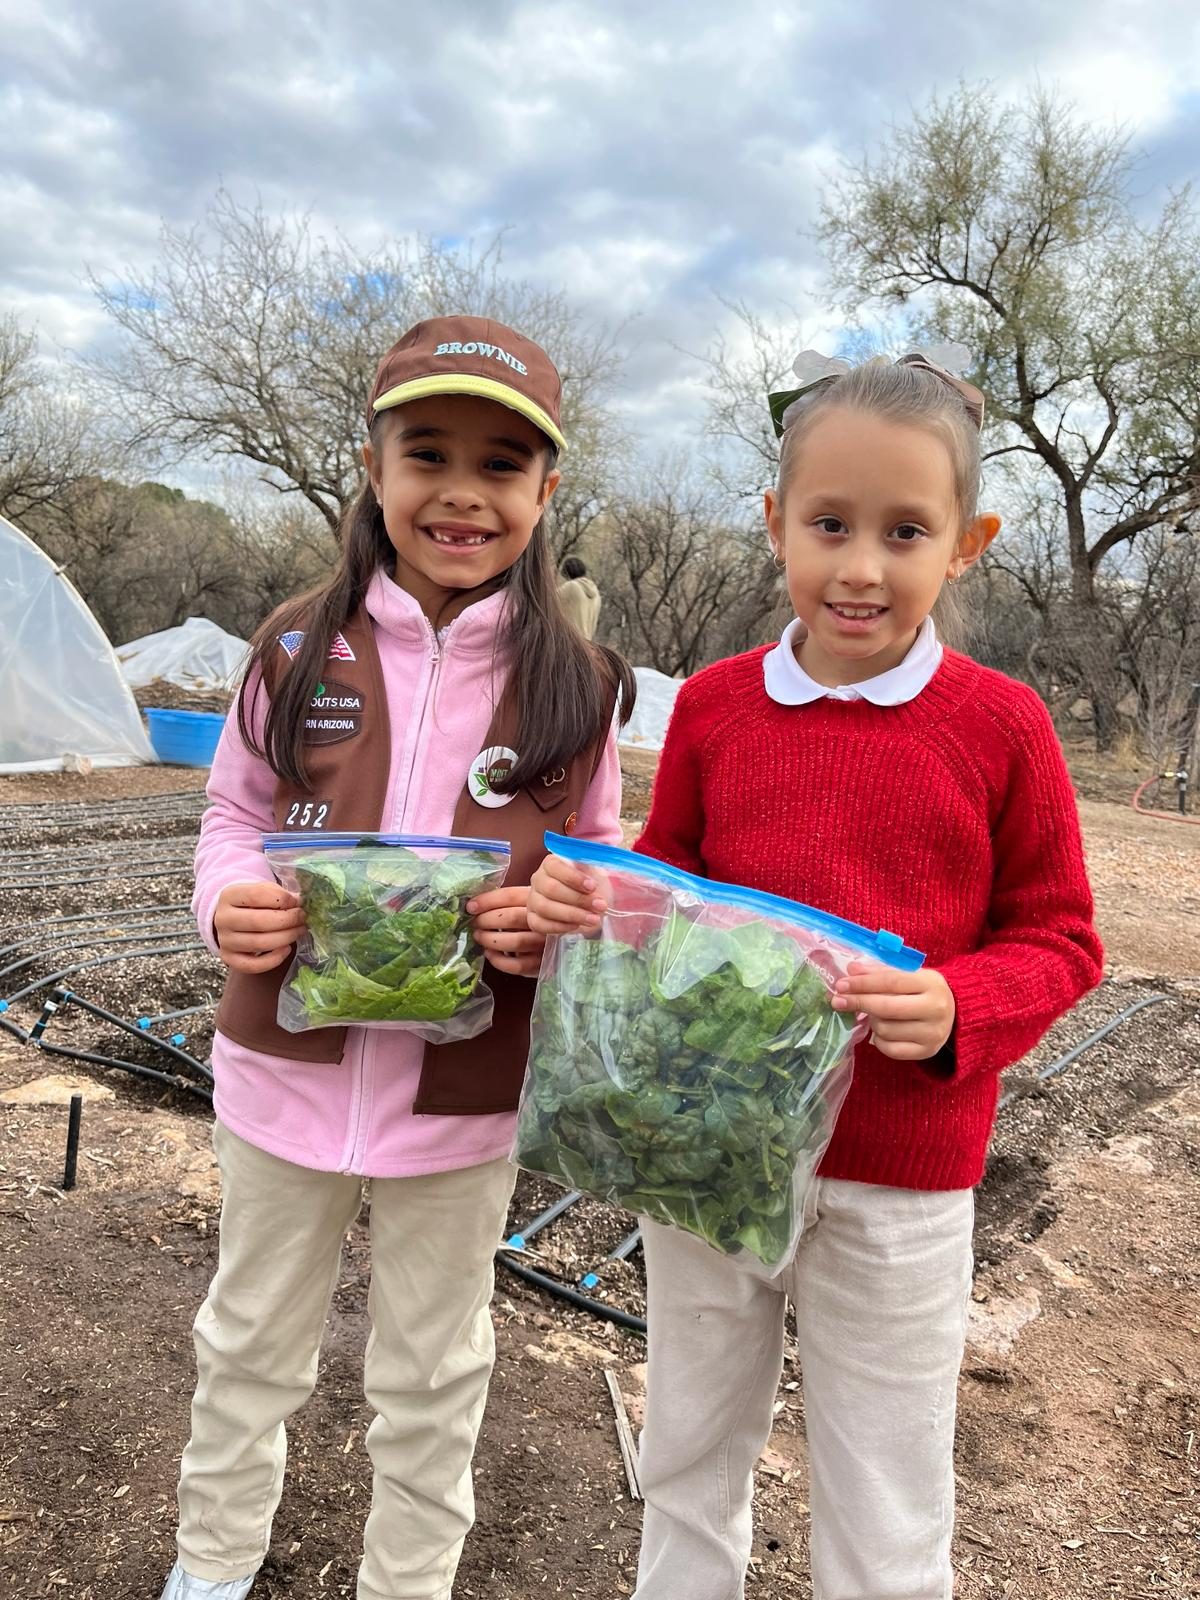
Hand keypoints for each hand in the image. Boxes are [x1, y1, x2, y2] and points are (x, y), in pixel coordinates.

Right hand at [214, 881, 306, 973]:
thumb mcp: (262, 891)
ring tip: (299, 931)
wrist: (233, 919)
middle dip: (287, 920)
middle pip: (258, 922)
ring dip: (285, 938)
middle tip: (302, 918)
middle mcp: (223, 918)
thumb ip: (279, 895)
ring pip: (258, 943)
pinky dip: (274, 959)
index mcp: (229, 895)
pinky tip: (286, 949)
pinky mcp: (229, 958)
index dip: (282, 899)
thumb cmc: (254, 903)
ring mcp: (225, 941)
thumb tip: (299, 903)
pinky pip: (253, 965)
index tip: (297, 902)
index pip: (256, 895)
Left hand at [467, 886, 545, 977]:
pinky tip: (490, 954)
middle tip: (474, 922)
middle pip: (510, 917)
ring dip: (490, 939)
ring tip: (479, 936)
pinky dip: (499, 961)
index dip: (487, 900)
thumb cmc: (544, 916)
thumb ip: (510, 901)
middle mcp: (544, 920)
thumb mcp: (531, 901)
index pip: (509, 896)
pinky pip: (518, 965)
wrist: (573, 936)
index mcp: (539, 900)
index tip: (470, 906)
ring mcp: (545, 943)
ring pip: (515, 941)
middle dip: (485, 920)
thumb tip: (474, 904)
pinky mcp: (542, 964)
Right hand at [527, 854, 607, 937]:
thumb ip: (591, 869)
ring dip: (572, 915)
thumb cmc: (590, 886)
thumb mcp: (593, 873)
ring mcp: (532, 900)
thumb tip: (593, 872)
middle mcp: (538, 880)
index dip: (573, 877)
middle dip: (578, 899)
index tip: (592, 886)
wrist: (588, 905)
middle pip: (551, 889)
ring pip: (545, 908)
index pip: (555, 867)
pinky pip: (540, 925)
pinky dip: (560, 927)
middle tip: (600, 906)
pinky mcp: (533, 919)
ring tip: (593, 919)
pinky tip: (577, 926)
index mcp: (550, 864)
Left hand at [831, 961, 955, 1060]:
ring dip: (871, 1021)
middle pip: (886, 1008)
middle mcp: (936, 1009)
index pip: (890, 982)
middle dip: (858, 1003)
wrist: (955, 1013)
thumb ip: (880, 971)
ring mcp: (933, 1033)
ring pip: (885, 1029)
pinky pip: (891, 1049)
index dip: (862, 984)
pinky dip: (878, 1040)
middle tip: (837, 1000)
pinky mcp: (927, 1051)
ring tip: (872, 1014)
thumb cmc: (923, 990)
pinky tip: (879, 1030)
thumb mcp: (908, 974)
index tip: (841, 985)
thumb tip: (851, 970)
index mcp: (931, 983)